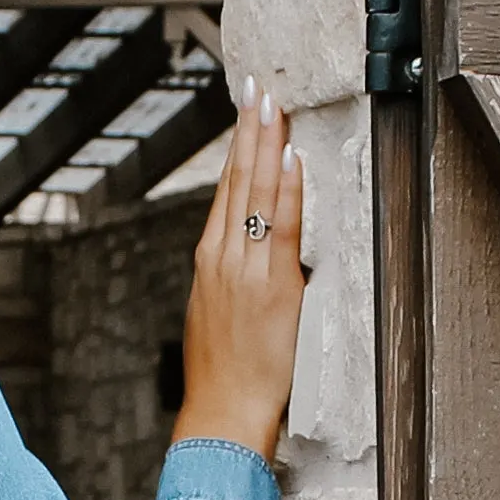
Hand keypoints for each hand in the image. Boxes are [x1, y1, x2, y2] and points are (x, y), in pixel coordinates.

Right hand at [173, 74, 305, 464]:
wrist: (221, 412)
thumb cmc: (224, 375)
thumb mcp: (220, 317)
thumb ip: (236, 279)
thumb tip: (254, 255)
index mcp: (209, 263)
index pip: (226, 192)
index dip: (237, 148)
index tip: (246, 112)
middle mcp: (223, 259)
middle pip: (237, 182)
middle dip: (248, 131)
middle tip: (258, 88)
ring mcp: (245, 270)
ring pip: (256, 194)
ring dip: (266, 144)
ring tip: (273, 104)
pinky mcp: (270, 286)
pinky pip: (281, 226)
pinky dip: (285, 187)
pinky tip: (290, 153)